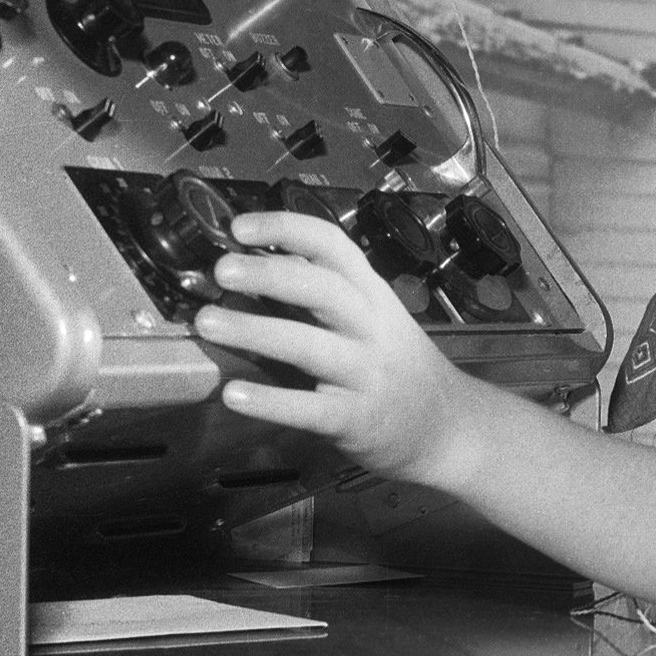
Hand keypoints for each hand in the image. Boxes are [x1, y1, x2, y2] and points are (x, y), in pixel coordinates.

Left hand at [191, 213, 474, 485]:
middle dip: (269, 274)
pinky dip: (270, 401)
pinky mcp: (357, 420)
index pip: (334, 246)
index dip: (286, 229)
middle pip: (322, 289)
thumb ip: (326, 297)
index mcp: (372, 296)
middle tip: (222, 271)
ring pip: (309, 346)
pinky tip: (234, 394)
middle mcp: (372, 329)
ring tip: (207, 323)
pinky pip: (310, 409)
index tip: (240, 227)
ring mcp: (366, 376)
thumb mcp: (376, 320)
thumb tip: (252, 268)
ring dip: (254, 330)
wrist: (449, 428)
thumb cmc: (400, 370)